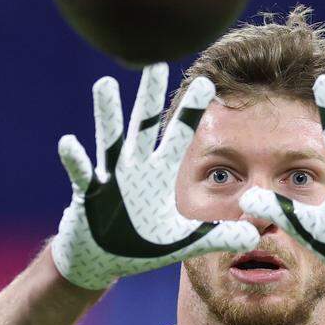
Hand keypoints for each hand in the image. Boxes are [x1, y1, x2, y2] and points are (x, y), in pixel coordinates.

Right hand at [51, 64, 259, 289]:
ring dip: (108, 114)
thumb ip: (218, 235)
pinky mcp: (88, 195)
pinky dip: (77, 160)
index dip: (191, 111)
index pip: (179, 136)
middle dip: (150, 97)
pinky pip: (83, 174)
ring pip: (111, 139)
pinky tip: (70, 142)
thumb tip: (254, 234)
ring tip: (105, 84)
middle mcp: (135, 168)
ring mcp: (110, 178)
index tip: (206, 81)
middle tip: (156, 63)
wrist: (103, 261)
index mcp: (159, 174)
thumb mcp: (185, 242)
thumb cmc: (143, 247)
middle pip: (144, 125)